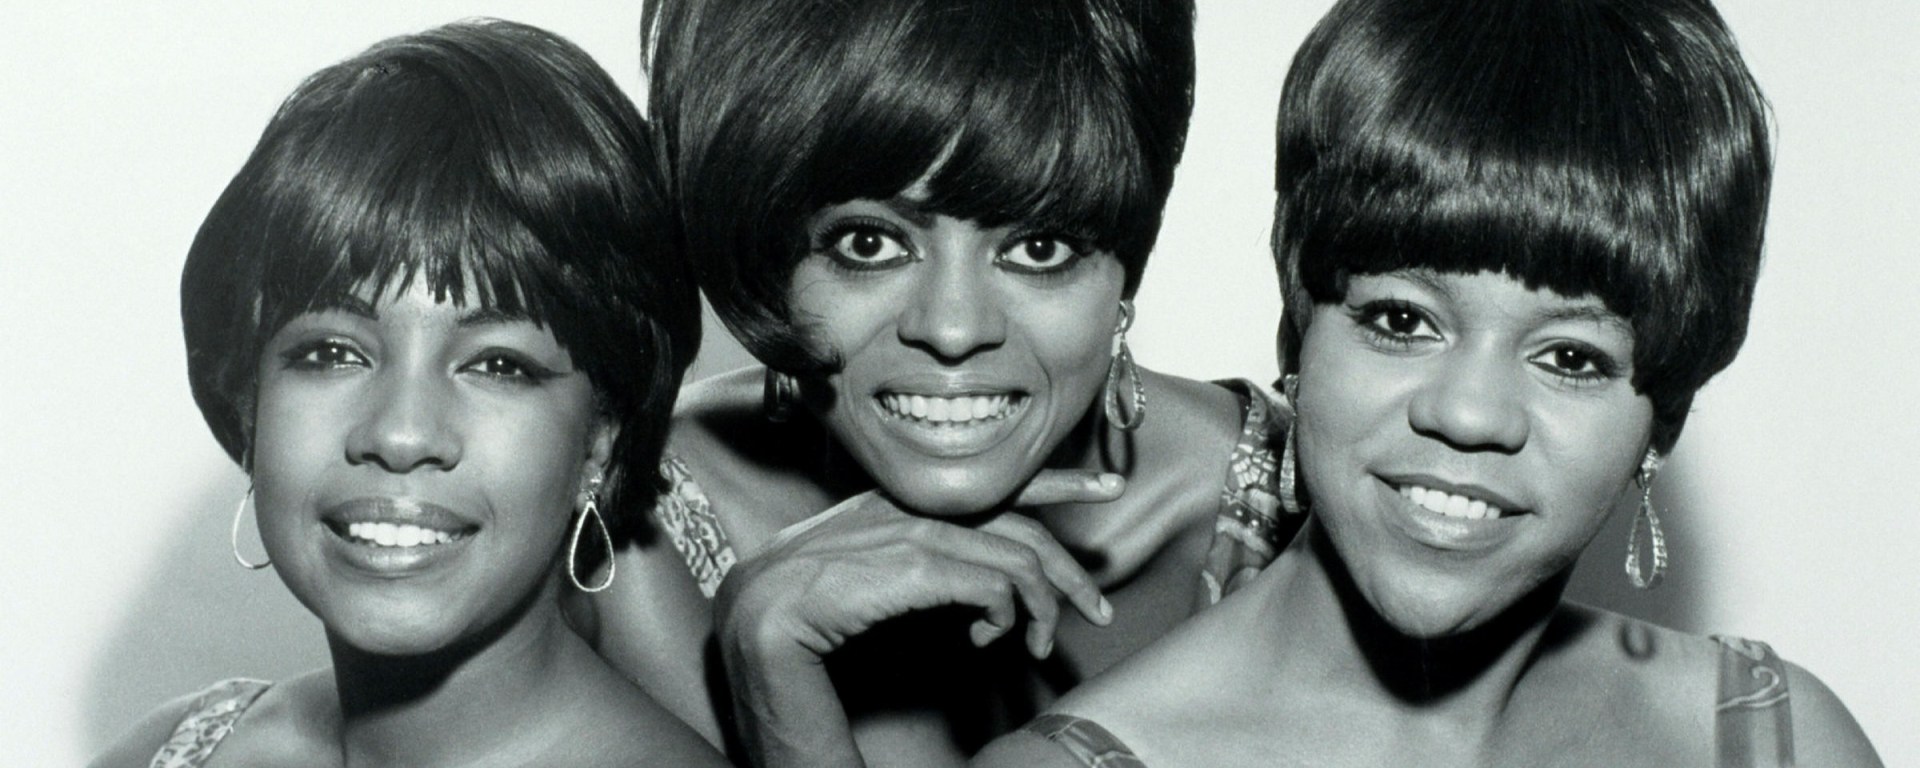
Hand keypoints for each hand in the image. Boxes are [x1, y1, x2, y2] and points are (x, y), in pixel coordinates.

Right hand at [715, 469, 1123, 664]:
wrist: (764, 612)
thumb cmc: (814, 597)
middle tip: (1099, 609)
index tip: (1106, 485)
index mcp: (911, 496)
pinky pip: (994, 588)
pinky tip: (986, 641)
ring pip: (1018, 560)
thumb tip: (975, 585)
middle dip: (1071, 571)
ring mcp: (920, 530)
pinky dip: (1003, 619)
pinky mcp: (920, 565)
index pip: (1002, 480)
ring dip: (1041, 610)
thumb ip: (924, 559)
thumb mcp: (879, 566)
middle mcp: (920, 503)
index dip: (1060, 480)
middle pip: (1025, 525)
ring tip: (1038, 646)